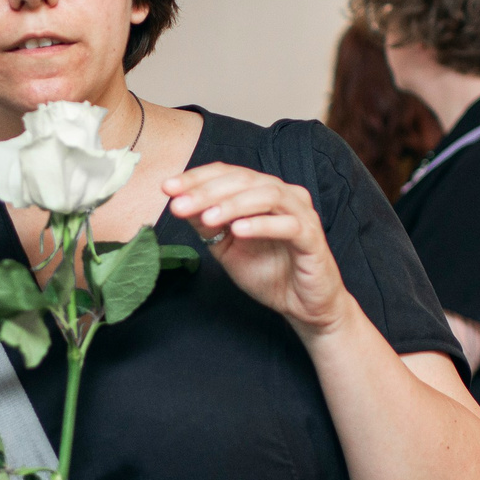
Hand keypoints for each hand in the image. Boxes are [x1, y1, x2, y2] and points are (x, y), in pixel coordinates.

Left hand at [162, 163, 349, 336]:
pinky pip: (288, 225)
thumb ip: (209, 225)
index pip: (227, 173)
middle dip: (207, 191)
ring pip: (266, 195)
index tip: (167, 188)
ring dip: (232, 204)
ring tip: (206, 218)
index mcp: (262, 192)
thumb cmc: (270, 273)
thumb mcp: (228, 248)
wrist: (304, 306)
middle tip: (179, 204)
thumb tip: (180, 202)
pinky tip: (239, 230)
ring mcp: (300, 214)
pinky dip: (262, 224)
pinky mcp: (312, 237)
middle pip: (243, 180)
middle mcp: (283, 195)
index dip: (196, 178)